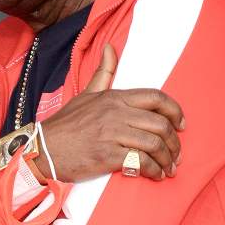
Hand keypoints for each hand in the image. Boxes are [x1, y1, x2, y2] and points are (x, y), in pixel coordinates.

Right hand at [37, 44, 184, 182]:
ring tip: (169, 169)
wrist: (42, 150)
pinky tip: (155, 176)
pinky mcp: (107, 155)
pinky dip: (153, 171)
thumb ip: (104, 73)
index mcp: (115, 97)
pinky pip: (140, 162)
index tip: (181, 125)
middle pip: (161, 124)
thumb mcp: (86, 94)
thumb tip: (111, 48)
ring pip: (154, 144)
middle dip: (175, 143)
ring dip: (167, 160)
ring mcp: (112, 134)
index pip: (156, 98)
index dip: (175, 112)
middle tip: (176, 156)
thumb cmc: (65, 125)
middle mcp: (117, 113)